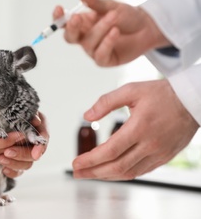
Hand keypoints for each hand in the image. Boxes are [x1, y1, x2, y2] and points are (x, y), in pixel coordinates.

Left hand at [0, 112, 49, 177]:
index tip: (35, 154)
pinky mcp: (18, 161)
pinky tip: (4, 169)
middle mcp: (34, 140)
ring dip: (15, 163)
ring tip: (0, 158)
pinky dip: (12, 172)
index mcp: (38, 125)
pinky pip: (18, 172)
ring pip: (27, 164)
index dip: (41, 146)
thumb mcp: (14, 108)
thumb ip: (26, 114)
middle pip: (34, 153)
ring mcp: (26, 152)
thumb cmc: (5, 110)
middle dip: (22, 154)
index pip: (44, 137)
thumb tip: (36, 120)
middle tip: (7, 152)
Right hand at [53, 0, 169, 66]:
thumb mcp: (110, 5)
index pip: (64, 22)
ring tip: (114, 17)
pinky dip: (107, 43)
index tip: (59, 9)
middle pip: (69, 37)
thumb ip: (93, 0)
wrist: (147, 28)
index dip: (58, 18)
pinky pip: (100, 55)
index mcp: (82, 23)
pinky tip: (115, 33)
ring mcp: (94, 50)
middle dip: (71, 28)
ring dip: (100, 30)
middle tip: (77, 18)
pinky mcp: (105, 60)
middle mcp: (85, 37)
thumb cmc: (127, 17)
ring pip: (88, 44)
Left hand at [72, 79, 198, 180]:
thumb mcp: (131, 90)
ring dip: (106, 176)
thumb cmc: (161, 94)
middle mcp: (150, 144)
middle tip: (77, 173)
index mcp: (140, 127)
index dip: (91, 159)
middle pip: (117, 166)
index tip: (76, 163)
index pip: (110, 150)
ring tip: (89, 174)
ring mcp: (159, 153)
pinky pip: (141, 171)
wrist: (193, 100)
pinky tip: (111, 172)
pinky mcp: (164, 157)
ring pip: (128, 172)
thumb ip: (106, 102)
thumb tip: (87, 116)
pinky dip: (123, 174)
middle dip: (93, 172)